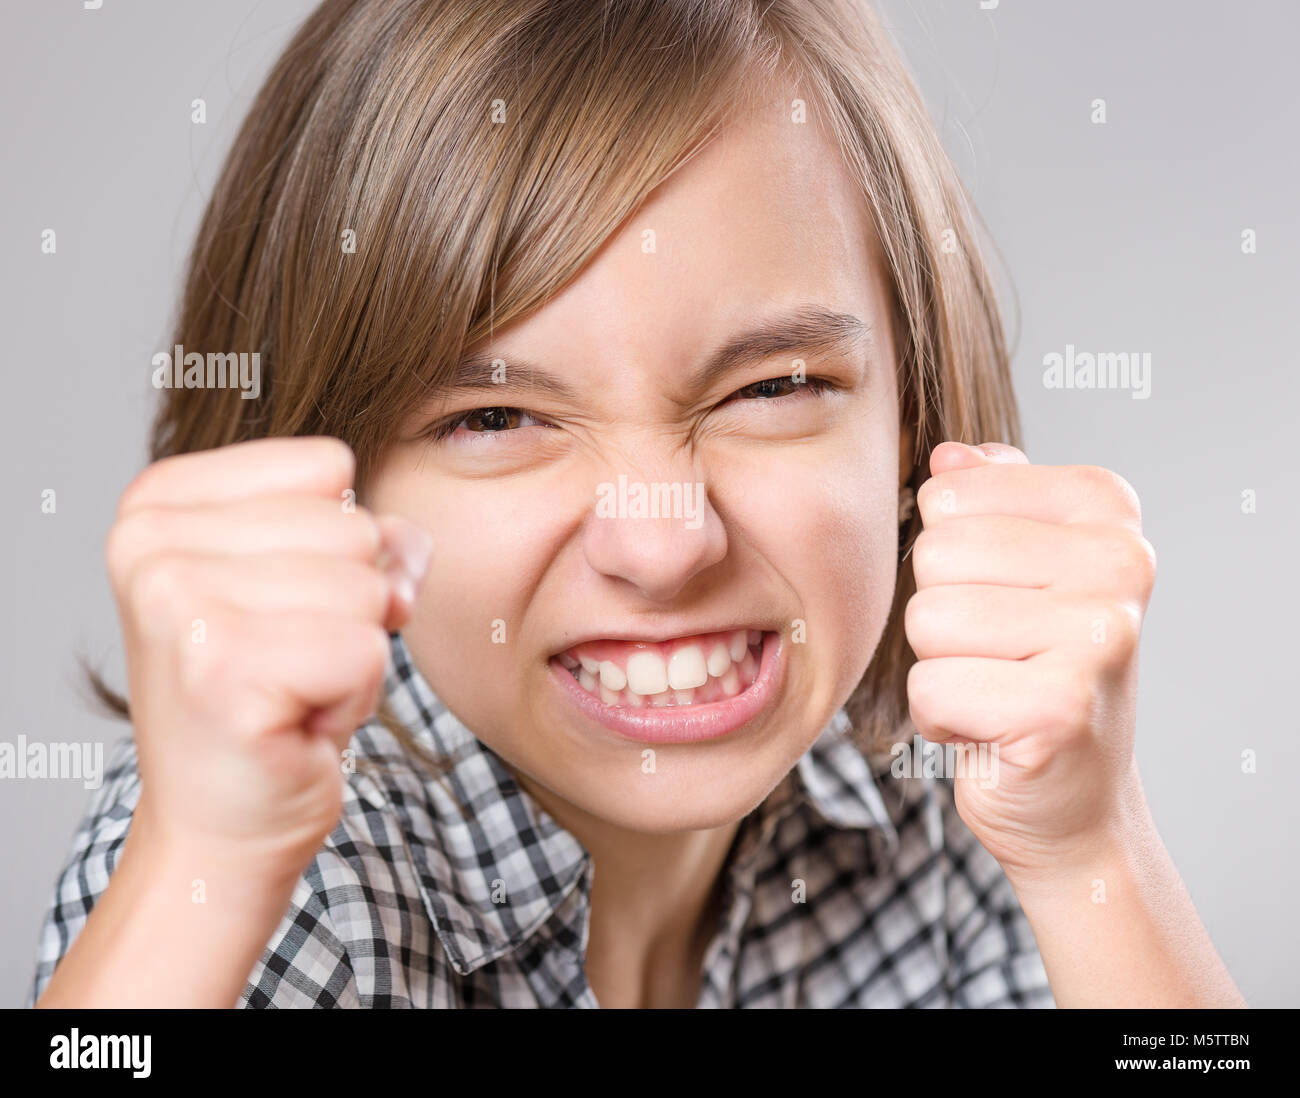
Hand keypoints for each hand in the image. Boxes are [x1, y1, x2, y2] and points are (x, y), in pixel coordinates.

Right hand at [106, 437, 432, 880]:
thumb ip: (371, 537)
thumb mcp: (314, 588)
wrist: (221, 827)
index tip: (280, 611)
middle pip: (354, 528)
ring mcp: (178, 602)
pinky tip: (296, 725)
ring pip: (367, 588)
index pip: (328, 466)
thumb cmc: (267, 702)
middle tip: (287, 664)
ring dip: (353, 654)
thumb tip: (410, 547)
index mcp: (158, 502)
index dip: (335, 547)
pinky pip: (367, 650)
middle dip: (350, 609)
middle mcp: (150, 541)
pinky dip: (354, 697)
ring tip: (291, 691)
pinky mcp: (222, 669)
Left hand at [904, 441, 1156, 876]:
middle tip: (993, 654)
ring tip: (992, 688)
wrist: (1071, 796)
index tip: (1000, 597)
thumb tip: (950, 456)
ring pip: (927, 620)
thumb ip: (989, 500)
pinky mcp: (1060, 708)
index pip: (949, 494)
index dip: (947, 557)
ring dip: (938, 668)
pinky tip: (988, 728)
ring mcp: (1099, 636)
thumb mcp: (1016, 570)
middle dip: (938, 615)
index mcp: (1107, 510)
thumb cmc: (1034, 675)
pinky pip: (931, 687)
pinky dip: (940, 718)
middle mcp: (1119, 563)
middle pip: (934, 554)